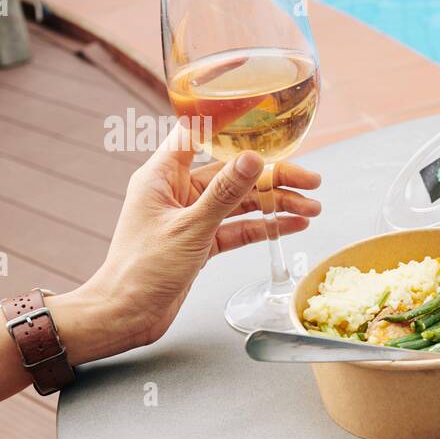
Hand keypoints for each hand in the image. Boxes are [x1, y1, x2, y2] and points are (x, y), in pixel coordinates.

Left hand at [56, 124, 321, 361]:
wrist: (127, 315)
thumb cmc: (142, 269)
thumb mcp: (190, 228)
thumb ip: (224, 193)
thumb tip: (253, 158)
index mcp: (163, 176)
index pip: (197, 134)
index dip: (231, 125)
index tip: (267, 123)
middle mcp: (178, 191)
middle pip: (233, 172)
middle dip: (273, 176)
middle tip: (310, 181)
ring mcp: (192, 216)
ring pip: (241, 201)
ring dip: (276, 204)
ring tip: (312, 208)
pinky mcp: (202, 241)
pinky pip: (239, 227)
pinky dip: (265, 226)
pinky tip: (293, 225)